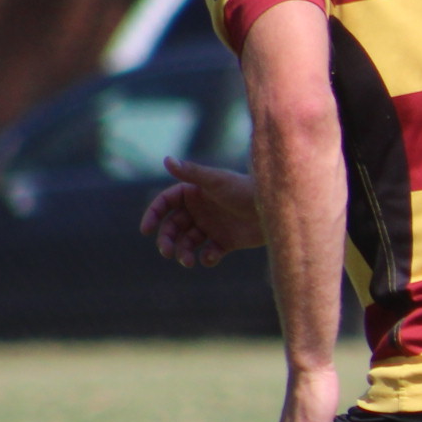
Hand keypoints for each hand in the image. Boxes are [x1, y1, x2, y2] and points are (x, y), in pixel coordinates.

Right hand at [140, 157, 263, 265]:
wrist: (275, 208)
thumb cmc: (246, 190)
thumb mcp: (217, 181)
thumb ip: (192, 173)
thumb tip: (166, 159)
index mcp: (193, 193)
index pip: (165, 204)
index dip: (153, 215)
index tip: (146, 230)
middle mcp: (199, 210)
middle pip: (172, 227)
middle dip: (167, 240)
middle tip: (167, 252)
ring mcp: (212, 226)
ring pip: (187, 243)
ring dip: (183, 253)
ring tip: (189, 261)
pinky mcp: (225, 242)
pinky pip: (208, 253)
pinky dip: (206, 257)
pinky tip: (211, 257)